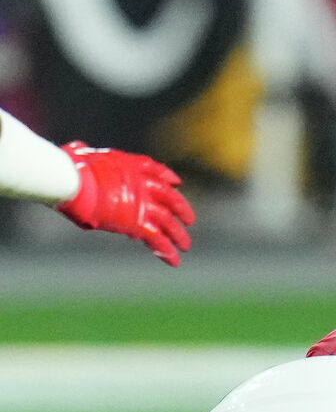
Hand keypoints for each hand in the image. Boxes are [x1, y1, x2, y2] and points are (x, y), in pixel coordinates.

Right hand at [55, 144, 192, 265]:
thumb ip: (82, 154)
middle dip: (181, 209)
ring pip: (168, 222)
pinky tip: (174, 262)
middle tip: (189, 220)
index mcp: (129, 165)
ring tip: (185, 246)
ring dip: (178, 235)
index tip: (176, 183)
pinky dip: (166, 251)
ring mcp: (143, 203)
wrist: (75, 180)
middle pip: (169, 197)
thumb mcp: (79, 155)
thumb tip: (76, 149)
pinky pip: (157, 240)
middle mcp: (142, 184)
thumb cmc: (70, 167)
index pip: (154, 169)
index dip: (166, 176)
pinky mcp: (138, 222)